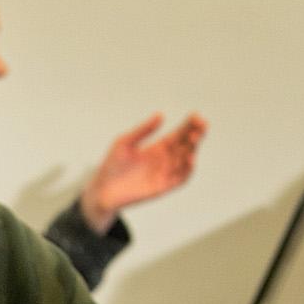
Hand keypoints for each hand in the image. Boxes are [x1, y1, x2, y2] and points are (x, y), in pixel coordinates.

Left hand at [81, 112, 205, 230]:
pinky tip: (191, 158)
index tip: (196, 115)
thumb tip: (161, 114)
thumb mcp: (124, 142)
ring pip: (186, 160)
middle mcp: (165, 160)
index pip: (178, 134)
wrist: (102, 189)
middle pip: (186, 145)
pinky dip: (188, 170)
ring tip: (194, 137)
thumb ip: (143, 130)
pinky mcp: (163, 187)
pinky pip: (180, 179)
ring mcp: (165, 173)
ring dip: (193, 149)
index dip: (188, 125)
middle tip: (201, 125)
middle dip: (195, 134)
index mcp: (158, 147)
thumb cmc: (112, 164)